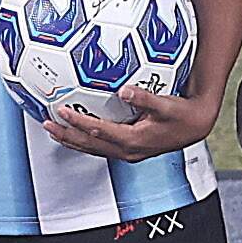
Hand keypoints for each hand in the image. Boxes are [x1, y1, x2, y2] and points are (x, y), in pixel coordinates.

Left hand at [46, 85, 219, 163]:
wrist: (195, 126)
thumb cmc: (181, 114)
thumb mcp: (166, 105)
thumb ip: (145, 97)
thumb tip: (124, 89)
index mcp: (133, 141)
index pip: (98, 132)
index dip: (78, 122)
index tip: (60, 110)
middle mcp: (127, 151)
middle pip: (89, 145)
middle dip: (66, 135)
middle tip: (46, 123)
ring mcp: (127, 153)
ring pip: (93, 148)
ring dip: (72, 140)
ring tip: (52, 130)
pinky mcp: (128, 149)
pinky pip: (100, 146)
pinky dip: (84, 139)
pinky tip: (75, 130)